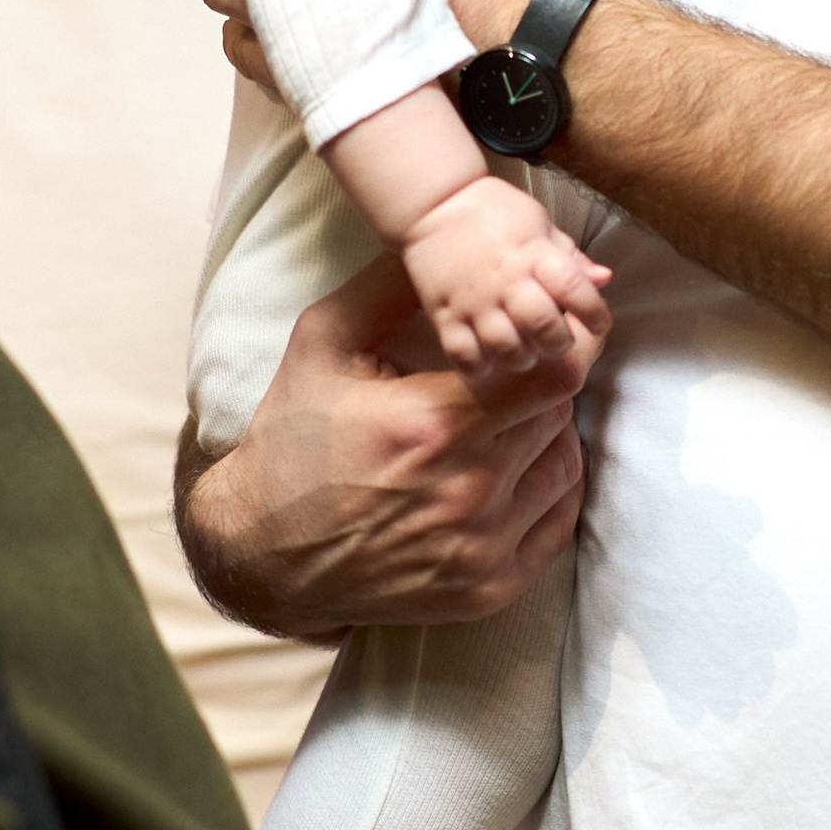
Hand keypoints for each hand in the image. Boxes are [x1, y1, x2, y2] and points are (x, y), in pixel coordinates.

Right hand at [178, 254, 584, 635]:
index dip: (560, 345)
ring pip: (566, 465)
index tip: (544, 333)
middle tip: (508, 376)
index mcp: (431, 424)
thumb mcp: (322, 345)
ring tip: (504, 422)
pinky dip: (549, 488)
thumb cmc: (292, 443)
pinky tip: (514, 468)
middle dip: (541, 384)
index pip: (554, 374)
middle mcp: (466, 491)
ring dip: (548, 435)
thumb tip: (451, 242)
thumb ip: (389, 287)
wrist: (264, 555)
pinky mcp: (489, 587)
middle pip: (561, 415)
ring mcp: (481, 547)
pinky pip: (558, 522)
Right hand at [402, 173, 609, 379]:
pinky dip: (479, 365)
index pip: (574, 288)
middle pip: (543, 327)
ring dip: (522, 357)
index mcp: (534, 254)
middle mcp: (506, 280)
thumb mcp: (539, 223)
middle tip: (558, 341)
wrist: (433, 205)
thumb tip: (604, 279)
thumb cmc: (493, 212)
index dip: (594, 312)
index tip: (598, 323)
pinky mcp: (444, 314)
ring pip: (505, 348)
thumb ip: (571, 257)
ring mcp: (473, 301)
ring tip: (525, 351)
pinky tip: (488, 358)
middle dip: (560, 342)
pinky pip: (463, 354)